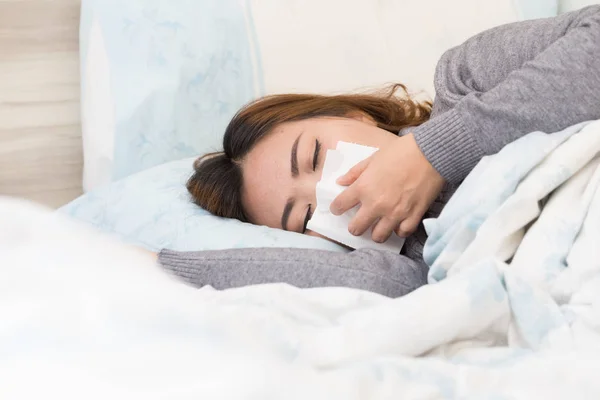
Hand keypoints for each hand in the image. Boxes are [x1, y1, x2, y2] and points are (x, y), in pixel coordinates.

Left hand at [330, 133, 444, 241]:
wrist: (431, 152)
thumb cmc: (401, 151)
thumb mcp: (373, 158)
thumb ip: (355, 172)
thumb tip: (341, 182)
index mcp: (363, 188)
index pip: (340, 206)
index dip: (337, 208)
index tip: (339, 208)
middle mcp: (376, 204)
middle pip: (356, 229)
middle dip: (355, 227)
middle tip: (359, 222)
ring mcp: (395, 213)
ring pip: (378, 237)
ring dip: (376, 232)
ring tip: (379, 225)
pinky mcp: (413, 216)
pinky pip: (402, 233)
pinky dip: (399, 230)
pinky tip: (398, 223)